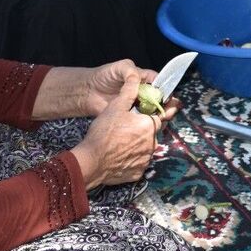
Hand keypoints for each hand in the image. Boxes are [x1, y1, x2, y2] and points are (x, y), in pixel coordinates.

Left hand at [32, 60, 160, 120]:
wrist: (88, 92)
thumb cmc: (103, 76)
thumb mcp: (118, 68)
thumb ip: (130, 71)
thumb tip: (139, 78)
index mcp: (142, 78)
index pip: (158, 82)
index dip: (165, 88)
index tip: (167, 95)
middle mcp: (142, 91)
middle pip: (159, 97)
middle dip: (167, 102)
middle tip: (171, 108)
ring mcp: (136, 104)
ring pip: (153, 109)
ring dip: (160, 113)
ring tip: (165, 116)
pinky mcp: (129, 116)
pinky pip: (141, 119)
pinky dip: (148, 122)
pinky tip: (152, 123)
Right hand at [70, 74, 166, 189]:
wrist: (91, 162)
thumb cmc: (103, 133)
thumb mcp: (116, 107)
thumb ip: (130, 91)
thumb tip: (137, 77)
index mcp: (150, 126)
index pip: (159, 116)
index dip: (152, 114)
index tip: (147, 114)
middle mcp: (152, 144)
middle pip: (152, 133)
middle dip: (143, 130)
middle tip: (127, 129)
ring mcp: (146, 160)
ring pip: (146, 148)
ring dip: (138, 144)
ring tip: (121, 142)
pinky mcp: (138, 173)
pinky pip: (139, 162)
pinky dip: (132, 159)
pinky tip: (120, 155)